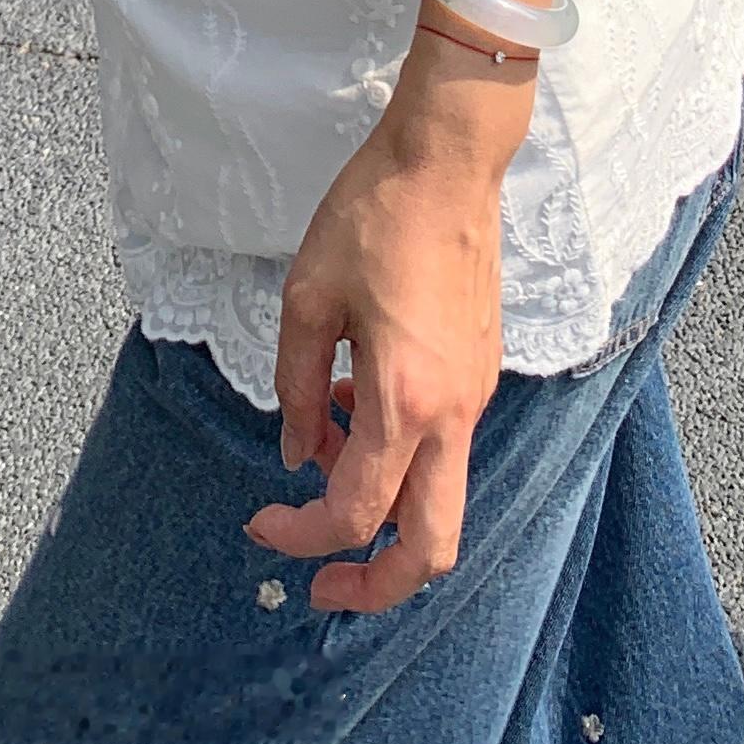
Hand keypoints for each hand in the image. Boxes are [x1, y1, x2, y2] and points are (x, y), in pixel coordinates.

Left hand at [244, 41, 527, 612]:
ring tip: (324, 453)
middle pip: (431, 548)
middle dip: (375, 584)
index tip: (261, 523)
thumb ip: (297, 388)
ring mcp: (477, 394)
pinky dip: (400, 456)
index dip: (301, 535)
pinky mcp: (481, 372)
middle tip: (320, 583)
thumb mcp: (308, 298)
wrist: (449, 160)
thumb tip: (297, 453)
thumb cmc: (375, 213)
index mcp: (406, 399)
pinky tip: (355, 400)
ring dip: (383, 508)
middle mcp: (454, 411)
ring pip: (441, 501)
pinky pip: (445, 447)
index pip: (353, 510)